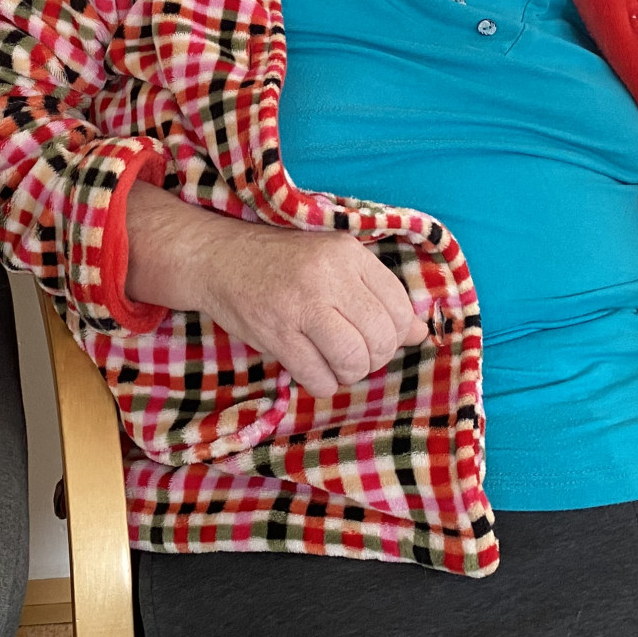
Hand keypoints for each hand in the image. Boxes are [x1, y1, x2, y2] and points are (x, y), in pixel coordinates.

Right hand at [124, 183, 429, 398]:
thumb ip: (377, 292)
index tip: (374, 334)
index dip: (396, 333)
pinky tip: (311, 367)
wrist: (219, 257)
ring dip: (349, 373)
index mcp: (347, 252)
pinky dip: (323, 383)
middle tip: (355, 353)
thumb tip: (418, 333)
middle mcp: (327, 276)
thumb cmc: (283, 261)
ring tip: (334, 362)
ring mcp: (299, 306)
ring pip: (354, 362)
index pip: (400, 307)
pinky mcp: (275, 334)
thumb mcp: (334, 262)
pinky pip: (320, 379)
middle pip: (381, 339)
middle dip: (374, 358)